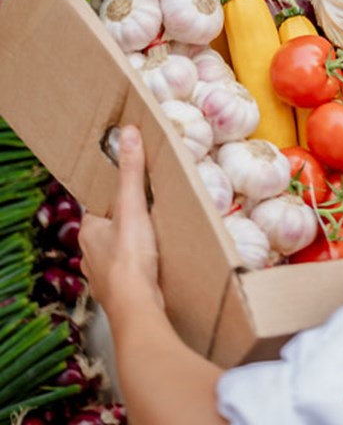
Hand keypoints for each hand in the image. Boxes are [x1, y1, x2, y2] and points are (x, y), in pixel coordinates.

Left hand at [79, 125, 162, 314]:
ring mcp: (104, 275)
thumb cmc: (131, 258)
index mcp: (89, 230)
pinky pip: (128, 271)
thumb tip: (127, 134)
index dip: (115, 195)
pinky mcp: (120, 290)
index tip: (131, 189)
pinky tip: (154, 263)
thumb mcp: (133, 207)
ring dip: (133, 244)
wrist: (138, 306)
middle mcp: (91, 253)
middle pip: (109, 227)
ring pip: (117, 251)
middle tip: (148, 211)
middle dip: (127, 220)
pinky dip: (139, 265)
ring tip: (154, 236)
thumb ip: (132, 172)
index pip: (99, 205)